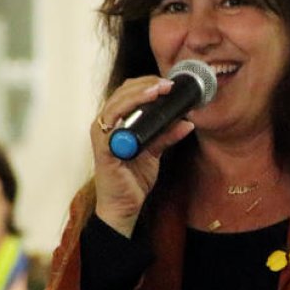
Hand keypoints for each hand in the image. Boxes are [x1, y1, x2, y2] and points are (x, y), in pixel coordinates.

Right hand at [92, 76, 195, 236]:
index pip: (127, 93)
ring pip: (116, 104)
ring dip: (138, 94)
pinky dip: (130, 113)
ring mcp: (102, 136)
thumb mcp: (154, 152)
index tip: (168, 83)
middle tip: (168, 84)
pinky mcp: (104, 149)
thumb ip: (166, 135)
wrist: (124, 206)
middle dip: (145, 85)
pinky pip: (115, 127)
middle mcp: (105, 125)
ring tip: (159, 89)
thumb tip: (187, 122)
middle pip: (121, 93)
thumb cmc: (133, 178)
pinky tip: (146, 109)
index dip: (147, 84)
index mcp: (115, 122)